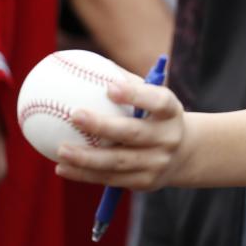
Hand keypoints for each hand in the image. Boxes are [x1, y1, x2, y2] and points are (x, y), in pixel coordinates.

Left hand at [55, 80, 186, 190]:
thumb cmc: (154, 115)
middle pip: (133, 133)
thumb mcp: (151, 97)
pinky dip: (84, 174)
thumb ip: (125, 82)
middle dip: (103, 126)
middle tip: (74, 115)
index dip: (136, 95)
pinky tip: (62, 168)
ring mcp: (157, 163)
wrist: (184, 153)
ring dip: (86, 158)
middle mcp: (168, 138)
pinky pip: (111, 178)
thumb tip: (82, 63)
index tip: (109, 87)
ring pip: (118, 162)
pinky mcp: (145, 182)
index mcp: (171, 112)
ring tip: (61, 150)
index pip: (157, 102)